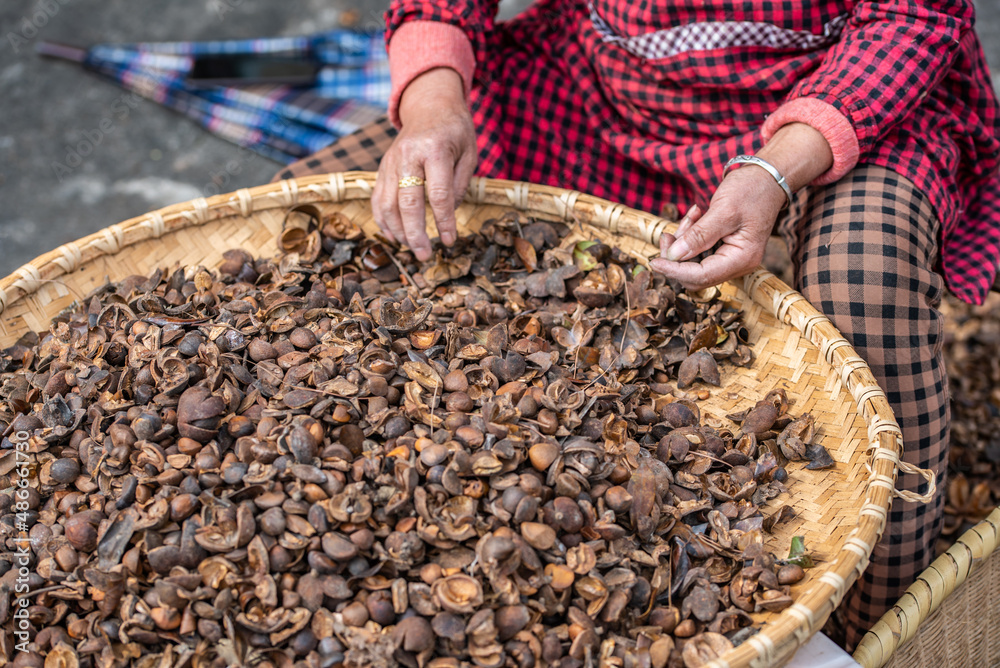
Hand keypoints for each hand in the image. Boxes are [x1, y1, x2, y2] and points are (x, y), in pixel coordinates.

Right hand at [372, 68, 477, 260]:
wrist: (429, 106)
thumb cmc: (454, 132)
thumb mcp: (468, 154)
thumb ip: (458, 185)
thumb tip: (446, 216)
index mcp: (435, 149)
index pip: (438, 194)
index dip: (443, 221)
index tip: (449, 241)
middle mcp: (408, 155)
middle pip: (407, 202)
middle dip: (415, 233)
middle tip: (425, 255)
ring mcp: (391, 161)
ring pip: (387, 203)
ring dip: (398, 231)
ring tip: (411, 249)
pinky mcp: (382, 167)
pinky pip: (377, 198)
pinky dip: (383, 220)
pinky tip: (394, 237)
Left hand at [650, 167, 786, 289]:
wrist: (767, 178)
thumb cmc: (751, 190)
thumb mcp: (723, 210)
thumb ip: (699, 235)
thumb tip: (673, 256)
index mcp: (742, 258)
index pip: (701, 276)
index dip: (675, 271)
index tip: (654, 261)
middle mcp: (738, 264)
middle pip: (695, 275)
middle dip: (677, 257)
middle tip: (668, 234)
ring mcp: (731, 258)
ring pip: (694, 263)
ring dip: (684, 242)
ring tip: (691, 216)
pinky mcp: (724, 249)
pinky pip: (699, 252)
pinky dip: (691, 236)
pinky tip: (696, 216)